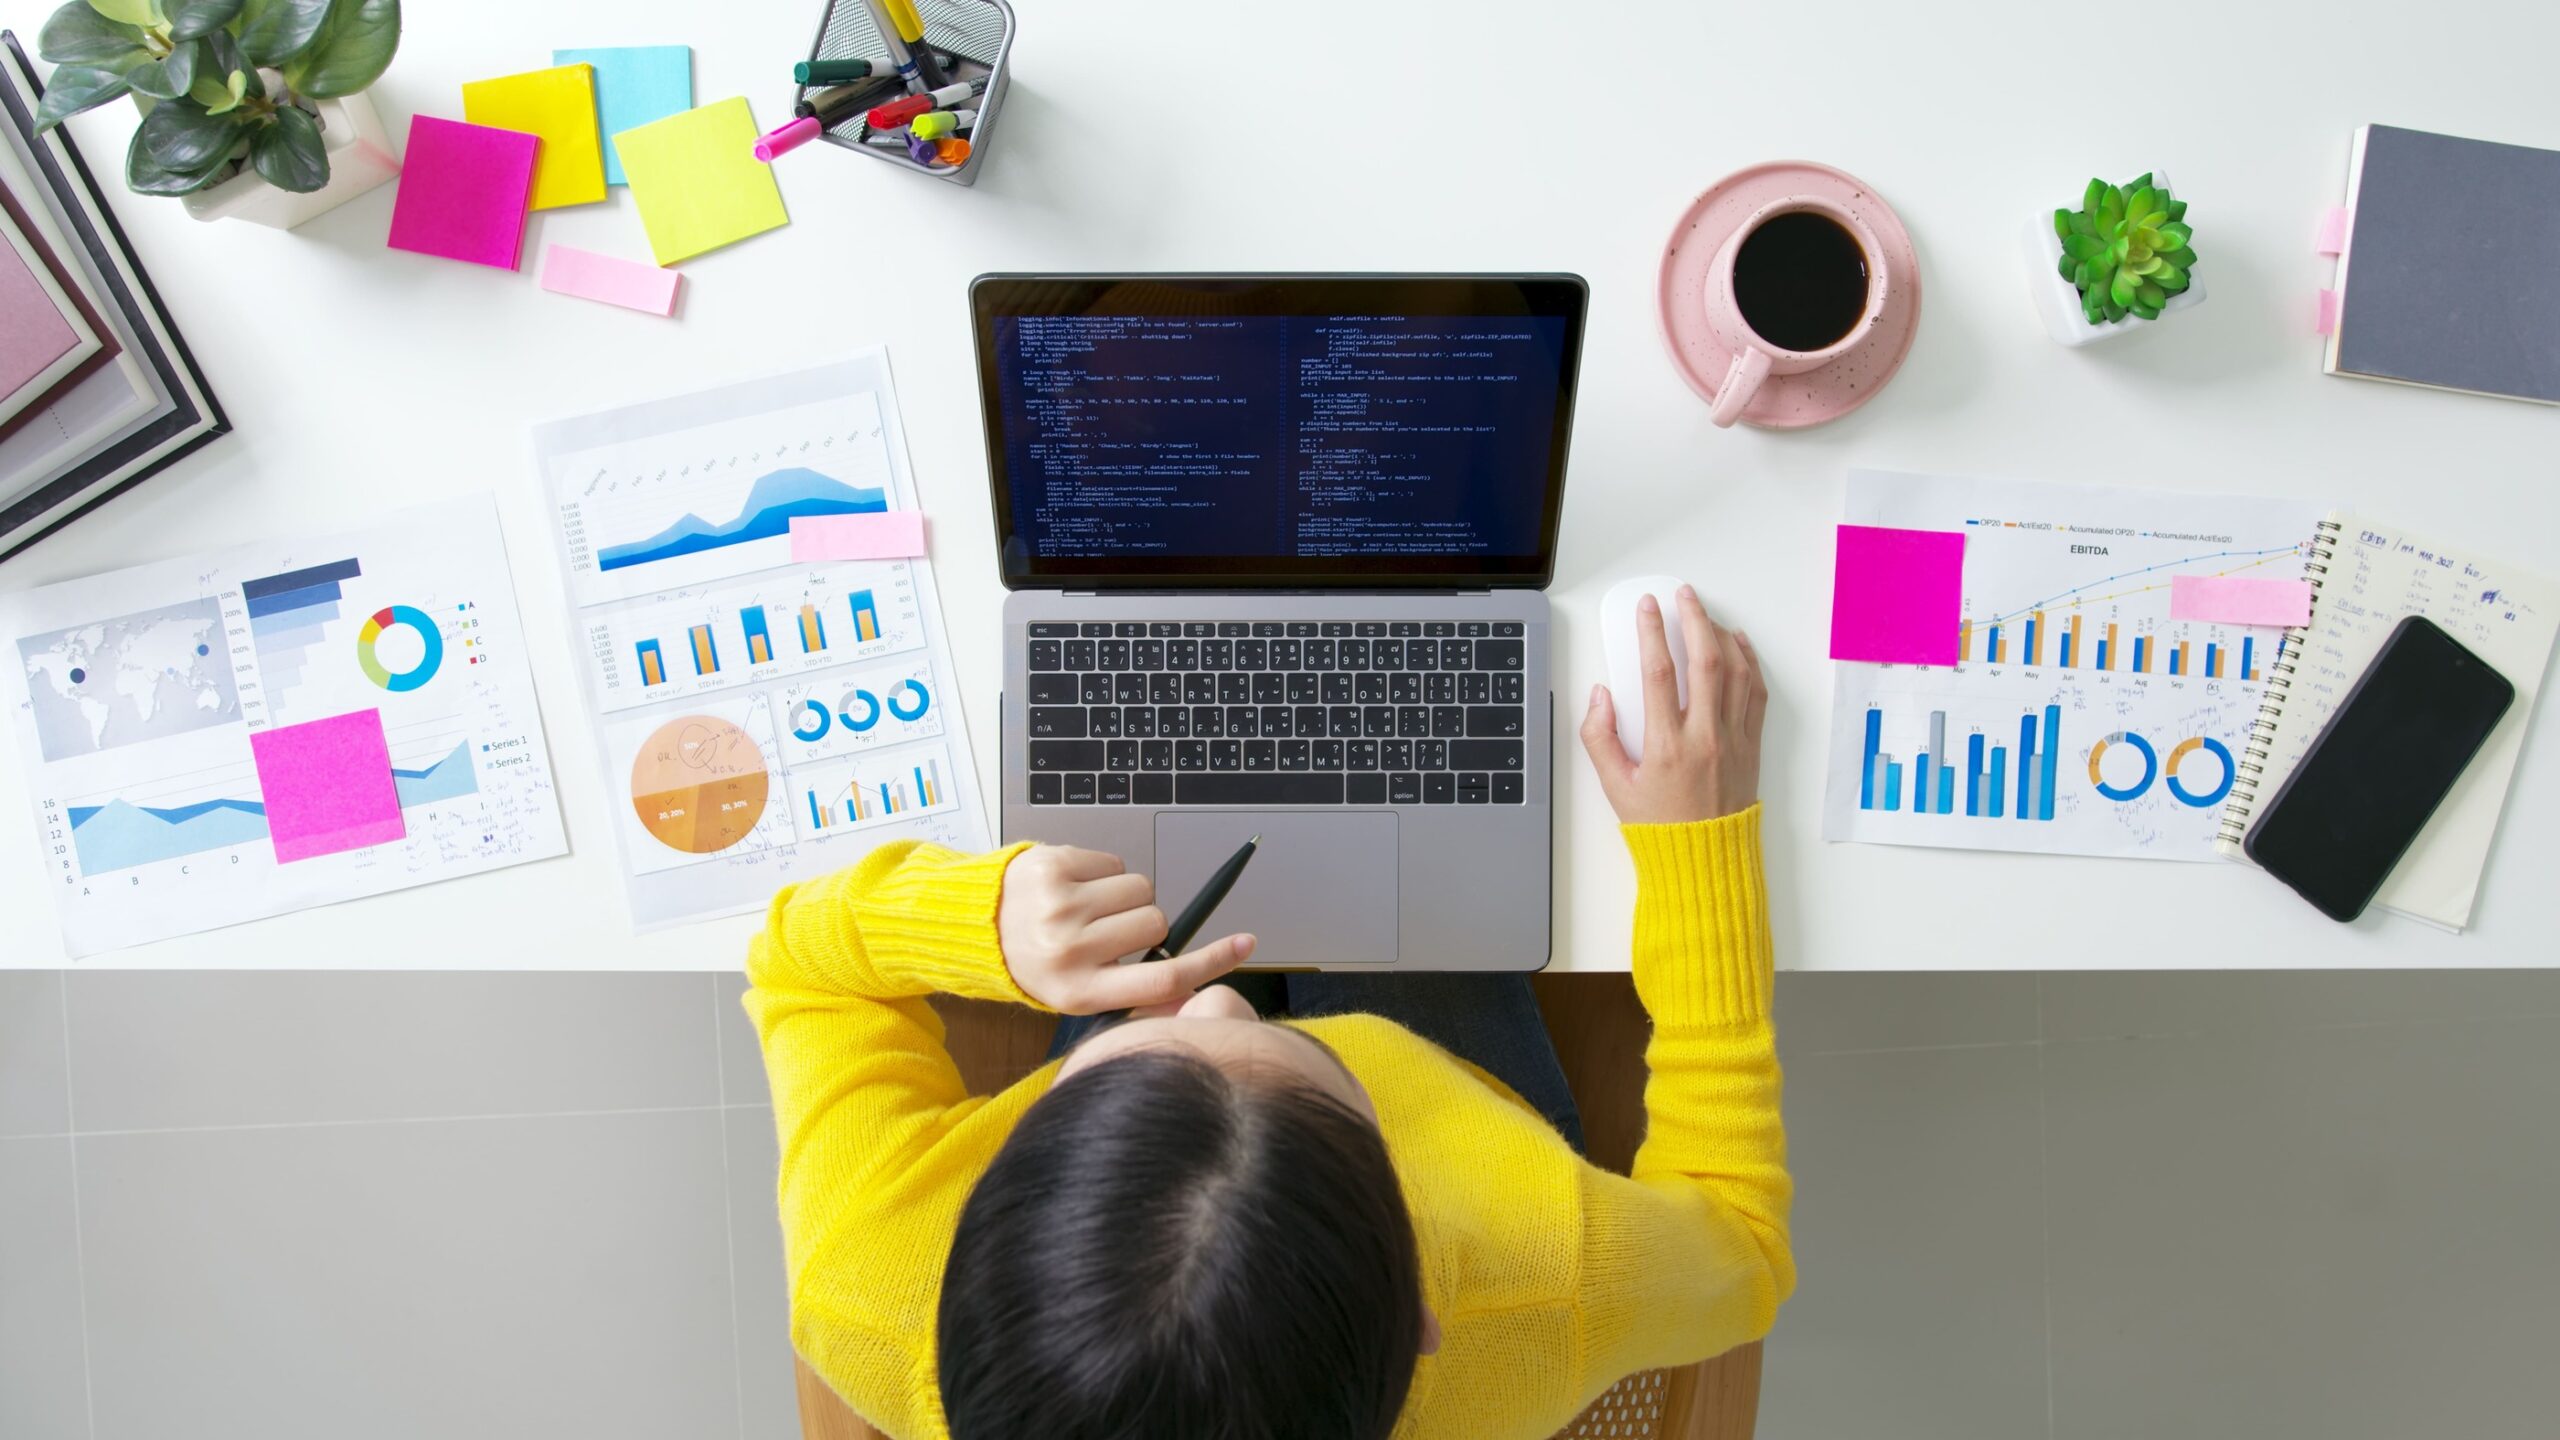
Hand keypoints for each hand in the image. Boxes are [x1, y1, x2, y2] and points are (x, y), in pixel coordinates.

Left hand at [996, 845, 1256, 1014]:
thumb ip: (1131, 989)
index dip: (1211, 962)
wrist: (976, 926)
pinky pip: (1114, 862)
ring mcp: (1059, 905)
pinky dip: (1104, 873)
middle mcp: (1070, 949)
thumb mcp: (1078, 993)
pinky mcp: (1053, 866)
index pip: (1163, 980)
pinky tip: (1074, 888)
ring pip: (1140, 888)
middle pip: (1155, 923)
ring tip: (1088, 908)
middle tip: (1108, 931)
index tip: (1244, 945)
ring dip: (1126, 896)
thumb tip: (1195, 980)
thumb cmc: (1036, 961)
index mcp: (1081, 991)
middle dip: (1144, 923)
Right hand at [1580, 585, 1766, 824]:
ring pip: (1736, 672)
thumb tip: (1600, 695)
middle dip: (1693, 619)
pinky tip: (1739, 644)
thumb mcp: (1614, 787)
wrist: (1704, 862)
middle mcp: (1704, 737)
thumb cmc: (1658, 826)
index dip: (1651, 632)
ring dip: (1722, 635)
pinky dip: (1750, 662)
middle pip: (1704, 661)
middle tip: (1683, 595)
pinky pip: (1757, 693)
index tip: (1647, 608)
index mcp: (1666, 746)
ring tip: (1707, 614)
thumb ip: (1599, 737)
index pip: (1658, 672)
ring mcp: (1733, 740)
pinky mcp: (1752, 746)